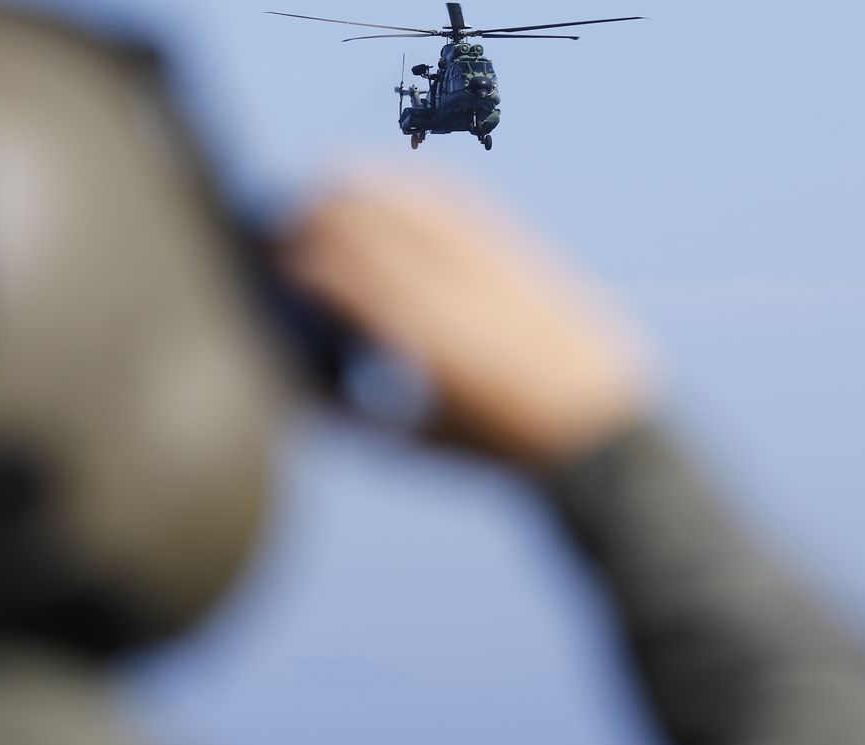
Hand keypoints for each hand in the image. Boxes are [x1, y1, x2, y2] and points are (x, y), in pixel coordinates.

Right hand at [282, 169, 653, 466]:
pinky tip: (384, 185)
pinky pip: (445, 189)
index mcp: (416, 340)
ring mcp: (482, 258)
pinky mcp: (511, 242)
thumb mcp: (411, 443)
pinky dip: (404, 181)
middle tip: (285, 229)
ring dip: (352, 188)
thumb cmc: (498, 443)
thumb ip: (348, 412)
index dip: (289, 263)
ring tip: (325, 197)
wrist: (595, 421)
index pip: (332, 273)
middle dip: (309, 217)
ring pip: (398, 191)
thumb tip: (294, 384)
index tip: (269, 270)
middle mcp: (447, 286)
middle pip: (357, 218)